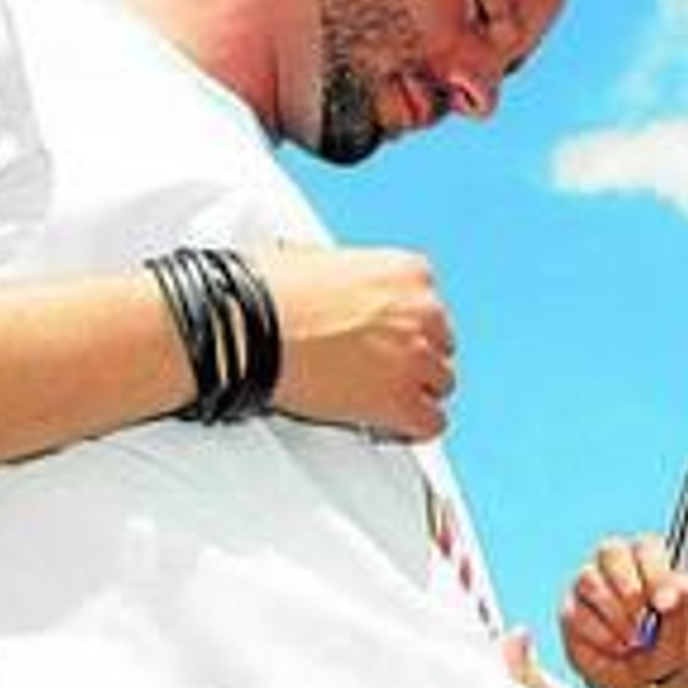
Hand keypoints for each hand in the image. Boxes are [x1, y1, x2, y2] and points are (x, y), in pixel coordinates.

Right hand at [253, 246, 455, 439]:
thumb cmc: (267, 290)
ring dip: (411, 391)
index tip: (378, 341)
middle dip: (409, 358)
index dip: (402, 330)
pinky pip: (431, 423)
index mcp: (410, 272)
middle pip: (440, 346)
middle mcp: (424, 311)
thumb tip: (340, 289)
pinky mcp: (401, 400)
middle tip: (372, 369)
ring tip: (369, 395)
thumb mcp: (323, 259)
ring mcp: (417, 357)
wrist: (248, 327)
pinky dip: (410, 427)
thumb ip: (353, 279)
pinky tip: (382, 422)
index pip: (430, 308)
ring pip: (440, 384)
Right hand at [559, 534, 687, 687]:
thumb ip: (679, 611)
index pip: (646, 546)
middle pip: (610, 551)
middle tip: (643, 621)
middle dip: (629, 589)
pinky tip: (617, 648)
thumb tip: (671, 595)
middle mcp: (615, 562)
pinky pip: (574, 612)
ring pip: (588, 579)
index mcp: (649, 556)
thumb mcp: (680, 635)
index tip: (664, 604)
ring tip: (634, 641)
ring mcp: (588, 583)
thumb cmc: (666, 646)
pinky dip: (599, 634)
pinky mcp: (570, 610)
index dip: (654, 573)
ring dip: (614, 615)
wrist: (645, 678)